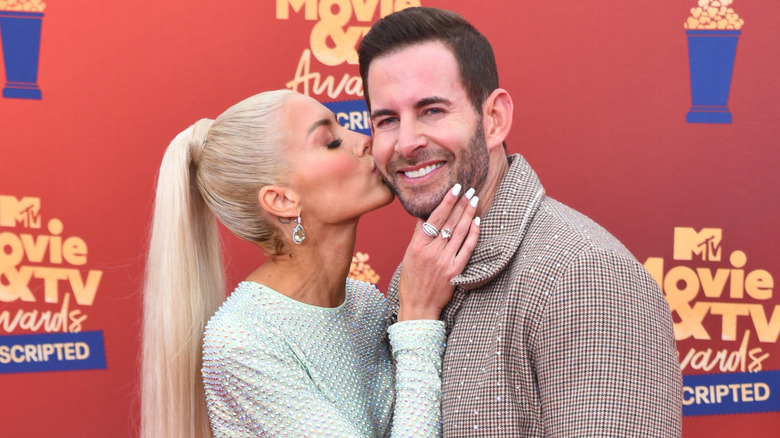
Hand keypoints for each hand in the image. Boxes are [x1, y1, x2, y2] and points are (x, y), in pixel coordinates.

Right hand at [397, 184, 480, 320]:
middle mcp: (431, 252)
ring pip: (460, 232)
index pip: (435, 218)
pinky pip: (467, 248)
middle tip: (469, 188)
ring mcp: (444, 262)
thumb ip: (418, 235)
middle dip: (460, 203)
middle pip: (449, 222)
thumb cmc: (411, 282)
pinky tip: (477, 221)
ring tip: (474, 199)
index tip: (455, 188)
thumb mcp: (409, 256)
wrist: (418, 307)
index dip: (446, 202)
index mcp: (417, 246)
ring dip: (468, 214)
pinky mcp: (455, 271)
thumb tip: (425, 215)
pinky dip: (473, 233)